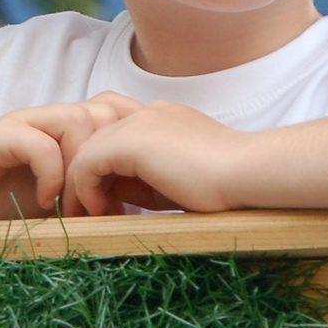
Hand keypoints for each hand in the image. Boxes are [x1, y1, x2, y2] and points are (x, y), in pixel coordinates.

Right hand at [0, 93, 141, 221]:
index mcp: (69, 131)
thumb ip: (90, 199)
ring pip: (78, 120)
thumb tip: (134, 213)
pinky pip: (40, 142)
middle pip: (106, 113)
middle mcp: (51, 119)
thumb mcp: (58, 206)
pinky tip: (45, 201)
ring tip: (71, 209)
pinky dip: (50, 174)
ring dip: (82, 170)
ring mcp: (25, 123)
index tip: (124, 198)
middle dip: (109, 163)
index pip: (119, 114)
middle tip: (97, 208)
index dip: (129, 151)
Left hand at [66, 101, 249, 215]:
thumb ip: (140, 182)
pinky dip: (86, 188)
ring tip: (88, 215)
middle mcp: (147, 112)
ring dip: (80, 184)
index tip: (106, 204)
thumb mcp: (173, 183)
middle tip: (84, 210)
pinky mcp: (131, 139)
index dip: (102, 169)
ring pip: (86, 149)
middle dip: (83, 175)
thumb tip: (106, 194)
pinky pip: (87, 162)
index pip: (114, 135)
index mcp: (163, 119)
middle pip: (94, 138)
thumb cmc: (224, 186)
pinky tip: (101, 210)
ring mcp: (139, 121)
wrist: (247, 174)